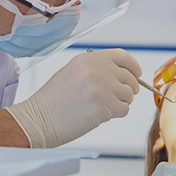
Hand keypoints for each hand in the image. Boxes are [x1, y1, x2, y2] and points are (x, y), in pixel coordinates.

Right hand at [6, 49, 141, 147]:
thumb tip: (124, 74)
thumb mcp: (73, 72)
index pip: (123, 56)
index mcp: (89, 59)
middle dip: (129, 89)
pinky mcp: (104, 105)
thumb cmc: (54, 100)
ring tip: (102, 107)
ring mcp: (101, 86)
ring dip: (121, 103)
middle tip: (119, 98)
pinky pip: (124, 109)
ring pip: (128, 95)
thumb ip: (97, 68)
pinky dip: (117, 114)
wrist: (38, 119)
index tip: (137, 74)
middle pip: (129, 77)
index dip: (133, 66)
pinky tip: (101, 115)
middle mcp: (96, 69)